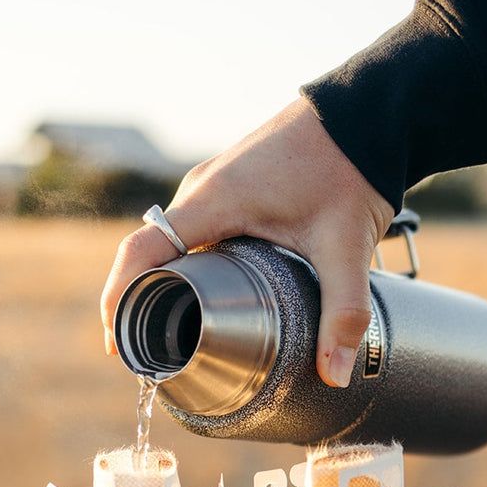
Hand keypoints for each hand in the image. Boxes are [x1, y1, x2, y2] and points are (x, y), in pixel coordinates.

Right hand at [100, 97, 392, 386]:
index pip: (142, 251)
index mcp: (214, 200)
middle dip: (142, 302)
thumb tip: (337, 373)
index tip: (117, 346)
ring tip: (174, 331)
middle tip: (150, 353)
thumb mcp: (346, 247)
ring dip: (168, 282)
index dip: (119, 299)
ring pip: (175, 243)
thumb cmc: (349, 167)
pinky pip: (195, 230)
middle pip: (151, 252)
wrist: (369, 113)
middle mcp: (203, 190)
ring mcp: (214, 185)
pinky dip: (192, 263)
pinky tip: (209, 293)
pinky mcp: (231, 186)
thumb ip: (343, 312)